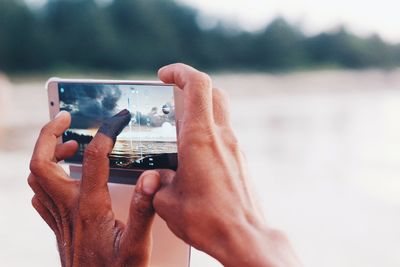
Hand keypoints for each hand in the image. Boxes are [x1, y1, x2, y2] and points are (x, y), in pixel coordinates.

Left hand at [28, 110, 159, 266]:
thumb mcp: (137, 245)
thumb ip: (143, 210)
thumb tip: (149, 179)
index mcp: (91, 207)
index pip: (93, 158)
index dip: (106, 133)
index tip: (118, 120)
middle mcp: (69, 209)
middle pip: (42, 163)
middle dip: (49, 134)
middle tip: (64, 118)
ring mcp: (60, 217)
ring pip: (37, 177)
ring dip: (46, 153)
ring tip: (68, 142)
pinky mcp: (59, 225)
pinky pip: (40, 196)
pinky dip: (45, 177)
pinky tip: (62, 176)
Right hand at [153, 63, 301, 266]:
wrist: (244, 238)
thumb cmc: (207, 221)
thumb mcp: (166, 202)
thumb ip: (156, 183)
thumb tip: (156, 178)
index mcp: (200, 138)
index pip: (197, 85)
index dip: (180, 71)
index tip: (164, 75)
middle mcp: (221, 137)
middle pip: (212, 91)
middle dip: (190, 85)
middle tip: (171, 94)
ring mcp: (234, 147)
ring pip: (218, 112)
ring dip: (198, 110)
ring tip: (176, 129)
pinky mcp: (239, 160)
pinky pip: (222, 135)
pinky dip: (206, 132)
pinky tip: (191, 155)